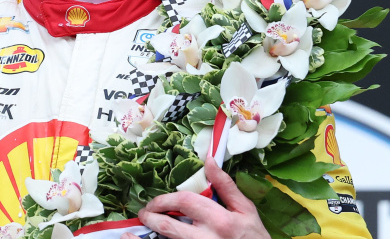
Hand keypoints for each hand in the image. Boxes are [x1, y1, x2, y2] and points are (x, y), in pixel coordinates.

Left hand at [125, 160, 270, 238]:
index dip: (164, 200)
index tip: (155, 202)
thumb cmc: (254, 237)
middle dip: (151, 217)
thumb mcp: (246, 210)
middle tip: (144, 213)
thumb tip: (209, 160)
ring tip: (135, 231)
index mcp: (219, 220)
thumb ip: (226, 186)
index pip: (184, 203)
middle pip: (169, 227)